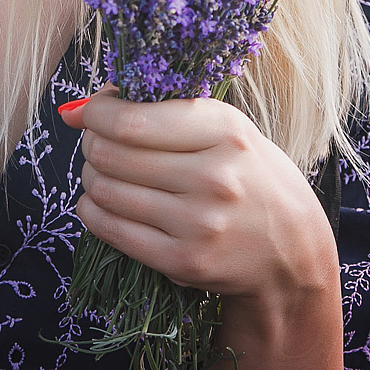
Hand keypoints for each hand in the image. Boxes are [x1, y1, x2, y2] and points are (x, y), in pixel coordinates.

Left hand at [64, 88, 353, 369]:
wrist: (291, 253)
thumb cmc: (250, 178)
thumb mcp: (226, 131)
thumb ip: (162, 110)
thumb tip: (78, 108)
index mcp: (225, 131)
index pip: (130, 120)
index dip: (96, 113)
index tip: (94, 112)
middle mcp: (213, 177)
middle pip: (110, 153)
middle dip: (91, 144)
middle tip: (96, 143)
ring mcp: (198, 223)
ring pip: (104, 189)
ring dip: (91, 177)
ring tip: (103, 173)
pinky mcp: (183, 261)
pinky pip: (110, 228)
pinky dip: (93, 210)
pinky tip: (102, 203)